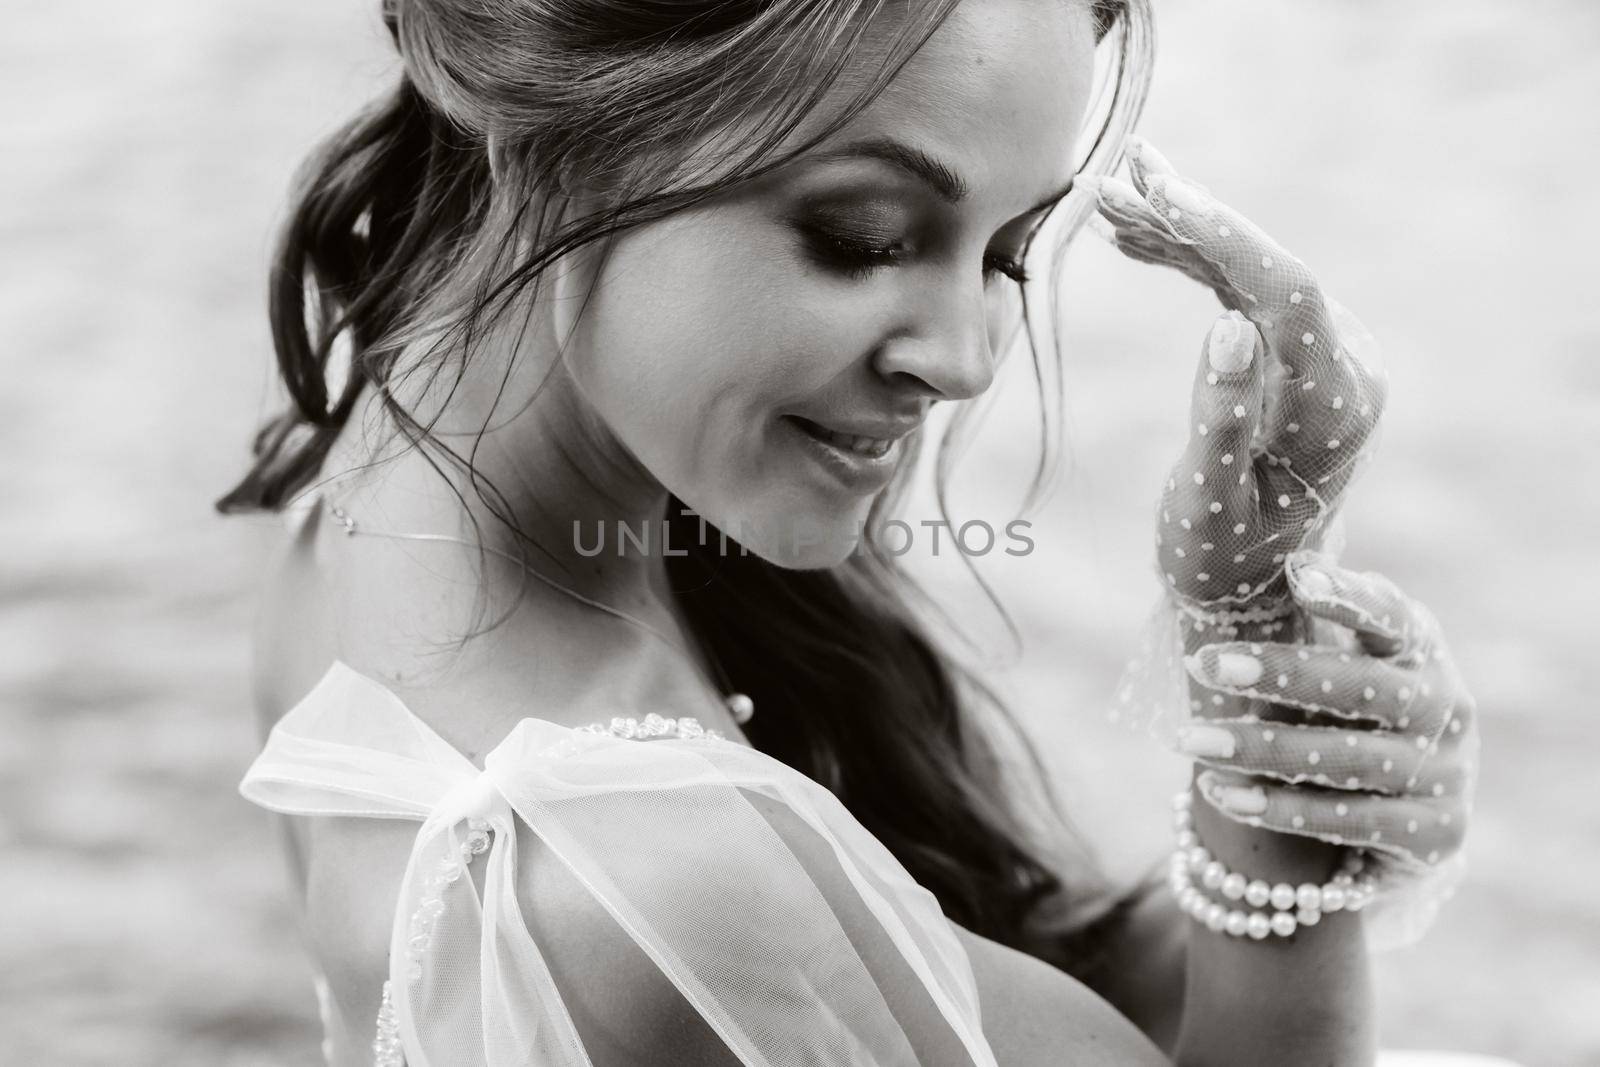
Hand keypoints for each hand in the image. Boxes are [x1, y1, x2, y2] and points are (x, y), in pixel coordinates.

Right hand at [1086, 139, 1389, 614]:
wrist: (1250, 588)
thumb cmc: (1220, 556)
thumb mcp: (1208, 503)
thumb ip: (1221, 420)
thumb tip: (1230, 327)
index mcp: (1333, 406)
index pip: (1287, 295)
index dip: (1225, 238)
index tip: (1163, 195)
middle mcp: (1343, 370)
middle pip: (1268, 270)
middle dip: (1193, 218)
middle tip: (1124, 172)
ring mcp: (1320, 359)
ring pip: (1250, 273)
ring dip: (1182, 233)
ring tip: (1114, 195)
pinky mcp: (1291, 357)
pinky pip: (1241, 293)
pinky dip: (1188, 263)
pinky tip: (1138, 237)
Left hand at [1175, 551, 1479, 879]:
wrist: (1419, 814)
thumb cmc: (1361, 714)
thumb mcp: (1351, 660)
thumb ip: (1318, 621)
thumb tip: (1281, 566)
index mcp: (1422, 651)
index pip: (1393, 616)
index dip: (1350, 597)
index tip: (1297, 577)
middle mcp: (1446, 707)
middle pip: (1362, 688)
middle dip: (1278, 674)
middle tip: (1203, 662)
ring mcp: (1446, 773)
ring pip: (1346, 759)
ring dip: (1259, 749)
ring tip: (1188, 740)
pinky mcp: (1436, 834)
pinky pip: (1346, 820)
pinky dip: (1278, 807)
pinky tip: (1221, 793)